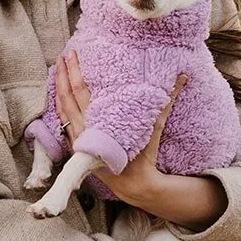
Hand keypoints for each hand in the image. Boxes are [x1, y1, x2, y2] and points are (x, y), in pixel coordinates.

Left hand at [55, 54, 185, 208]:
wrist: (133, 185)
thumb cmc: (143, 157)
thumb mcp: (153, 128)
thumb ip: (164, 102)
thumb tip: (181, 77)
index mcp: (97, 124)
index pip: (80, 93)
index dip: (73, 73)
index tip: (71, 55)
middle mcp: (83, 131)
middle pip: (66, 98)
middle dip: (63, 75)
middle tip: (63, 55)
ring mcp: (77, 139)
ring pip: (61, 110)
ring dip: (58, 88)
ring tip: (58, 69)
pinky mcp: (76, 145)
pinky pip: (63, 121)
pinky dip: (60, 105)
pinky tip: (61, 95)